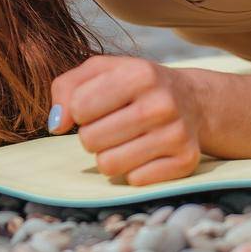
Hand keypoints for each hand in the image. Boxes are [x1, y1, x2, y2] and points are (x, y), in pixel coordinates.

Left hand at [49, 56, 204, 185]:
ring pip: (109, 165)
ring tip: (125, 139)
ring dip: (109, 155)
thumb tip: (56, 124)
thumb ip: (66, 88)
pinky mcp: (186, 161)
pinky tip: (146, 152)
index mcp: (140, 73)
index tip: (96, 105)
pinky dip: (133, 170)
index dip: (80, 110)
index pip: (78, 107)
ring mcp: (176, 133)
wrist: (193, 101)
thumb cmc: (136, 85)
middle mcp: (162, 103)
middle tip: (111, 124)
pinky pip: (135, 180)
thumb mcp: (101, 70)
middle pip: (90, 140)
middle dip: (92, 135)